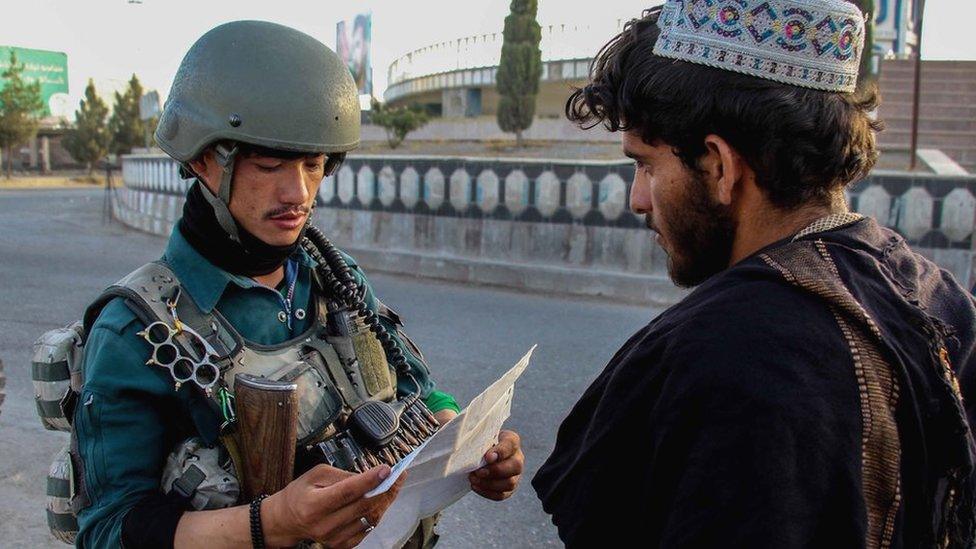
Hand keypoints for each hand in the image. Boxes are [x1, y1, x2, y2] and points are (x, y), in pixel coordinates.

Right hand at [263, 464, 404, 547]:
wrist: (287, 520)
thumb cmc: (301, 493)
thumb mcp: (316, 475)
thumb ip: (342, 475)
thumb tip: (367, 477)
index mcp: (314, 505)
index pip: (347, 492)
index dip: (369, 480)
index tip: (386, 470)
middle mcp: (324, 525)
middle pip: (363, 506)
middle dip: (384, 488)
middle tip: (398, 475)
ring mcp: (333, 538)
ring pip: (369, 518)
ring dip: (384, 501)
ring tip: (392, 486)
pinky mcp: (340, 545)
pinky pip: (367, 529)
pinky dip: (376, 513)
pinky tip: (379, 501)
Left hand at [469, 430, 523, 500]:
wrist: (480, 454)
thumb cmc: (479, 442)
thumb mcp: (479, 435)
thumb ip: (475, 436)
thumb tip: (459, 440)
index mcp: (511, 440)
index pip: (511, 444)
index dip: (500, 452)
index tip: (486, 457)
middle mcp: (518, 457)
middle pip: (515, 466)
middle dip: (495, 471)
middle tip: (477, 472)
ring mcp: (515, 475)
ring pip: (510, 483)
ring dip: (489, 484)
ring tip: (473, 479)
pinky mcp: (509, 488)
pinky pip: (502, 495)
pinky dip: (488, 492)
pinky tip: (476, 486)